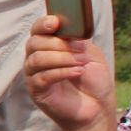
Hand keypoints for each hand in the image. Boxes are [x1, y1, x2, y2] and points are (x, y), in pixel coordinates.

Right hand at [25, 14, 115, 130]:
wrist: (97, 107)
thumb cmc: (93, 81)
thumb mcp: (90, 54)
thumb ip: (77, 41)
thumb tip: (66, 32)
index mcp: (49, 46)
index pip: (37, 30)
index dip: (43, 24)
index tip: (56, 23)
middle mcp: (37, 58)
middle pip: (34, 43)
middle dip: (58, 45)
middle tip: (81, 52)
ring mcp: (34, 75)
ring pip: (36, 59)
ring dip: (62, 59)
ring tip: (81, 64)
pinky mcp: (36, 90)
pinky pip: (41, 77)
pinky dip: (61, 72)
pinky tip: (77, 73)